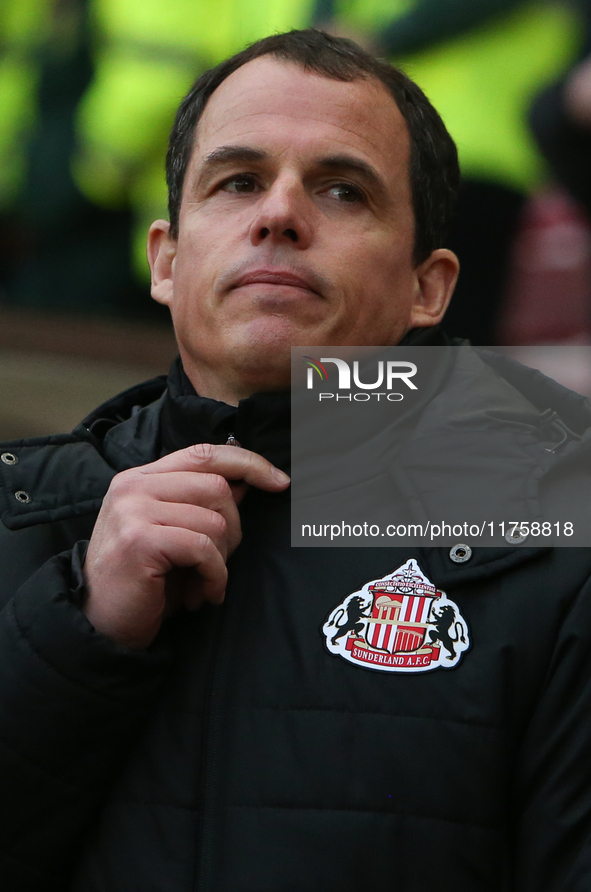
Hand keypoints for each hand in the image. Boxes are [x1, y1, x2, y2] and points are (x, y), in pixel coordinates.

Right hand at [83, 443, 289, 648]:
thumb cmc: (143, 582)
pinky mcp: (140, 540)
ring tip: (205, 583)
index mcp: (141, 478)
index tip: (280, 482)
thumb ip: (202, 504)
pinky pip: (204, 548)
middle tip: (219, 562)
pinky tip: (202, 595)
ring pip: (214, 520)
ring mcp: (134, 511)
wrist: (100, 625)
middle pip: (217, 486)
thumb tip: (247, 480)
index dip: (248, 463)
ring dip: (222, 560)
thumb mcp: (174, 534)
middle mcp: (134, 487)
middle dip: (233, 529)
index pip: (204, 453)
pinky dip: (215, 576)